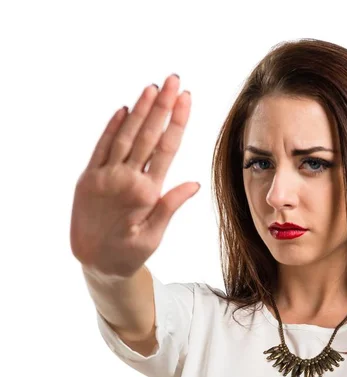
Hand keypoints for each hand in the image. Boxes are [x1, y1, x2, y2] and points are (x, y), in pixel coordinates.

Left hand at [70, 74, 198, 278]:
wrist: (93, 262)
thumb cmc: (129, 252)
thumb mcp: (155, 235)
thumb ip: (171, 205)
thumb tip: (193, 183)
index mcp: (145, 193)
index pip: (166, 149)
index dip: (177, 120)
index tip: (186, 98)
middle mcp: (124, 179)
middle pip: (147, 134)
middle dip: (161, 105)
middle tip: (173, 80)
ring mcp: (104, 176)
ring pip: (125, 135)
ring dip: (139, 110)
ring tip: (152, 87)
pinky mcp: (88, 177)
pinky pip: (101, 146)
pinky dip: (112, 127)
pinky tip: (124, 109)